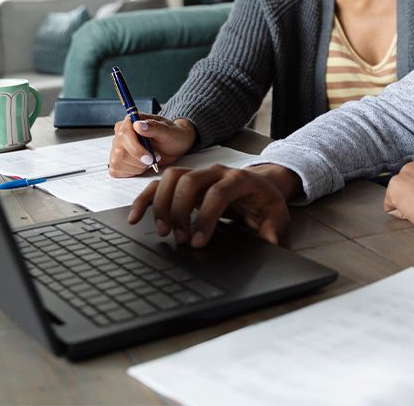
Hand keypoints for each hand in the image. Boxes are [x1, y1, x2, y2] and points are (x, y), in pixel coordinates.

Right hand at [107, 114, 196, 176]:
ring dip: (137, 166)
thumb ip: (154, 127)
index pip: (124, 135)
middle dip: (139, 160)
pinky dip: (131, 171)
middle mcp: (121, 132)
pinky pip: (117, 170)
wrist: (174, 146)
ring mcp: (117, 146)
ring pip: (118, 162)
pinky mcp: (118, 159)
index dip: (136, 149)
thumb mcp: (168, 131)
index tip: (150, 158)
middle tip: (153, 159)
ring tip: (149, 161)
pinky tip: (142, 166)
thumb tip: (138, 125)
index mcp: (131, 121)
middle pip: (120, 151)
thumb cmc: (172, 136)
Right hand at [127, 163, 300, 247]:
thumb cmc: (265, 201)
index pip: (218, 192)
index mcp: (239, 179)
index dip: (206, 216)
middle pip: (190, 181)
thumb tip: (270, 241)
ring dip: (162, 203)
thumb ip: (274, 228)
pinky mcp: (185, 181)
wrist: (260, 185)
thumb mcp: (277, 215)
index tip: (199, 242)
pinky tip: (135, 217)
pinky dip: (146, 199)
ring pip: (172, 177)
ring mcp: (198, 173)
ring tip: (162, 231)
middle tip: (180, 239)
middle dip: (181, 210)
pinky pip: (160, 184)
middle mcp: (216, 171)